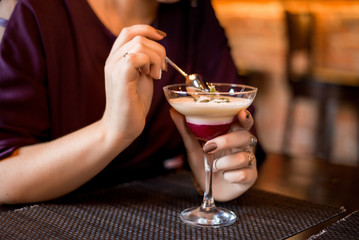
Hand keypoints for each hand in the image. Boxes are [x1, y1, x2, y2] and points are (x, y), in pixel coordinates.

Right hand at [102, 25, 166, 144]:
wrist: (121, 127)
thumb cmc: (133, 103)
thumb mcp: (141, 77)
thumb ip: (145, 63)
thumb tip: (158, 50)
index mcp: (116, 59)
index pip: (128, 31)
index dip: (147, 29)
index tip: (162, 38)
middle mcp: (112, 60)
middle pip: (137, 36)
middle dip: (158, 49)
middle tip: (161, 69)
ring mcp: (114, 68)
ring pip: (139, 44)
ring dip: (155, 57)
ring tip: (155, 75)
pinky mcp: (120, 78)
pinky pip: (136, 56)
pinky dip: (149, 63)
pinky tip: (152, 77)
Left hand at [170, 108, 257, 201]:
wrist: (208, 187)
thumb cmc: (204, 163)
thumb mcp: (193, 147)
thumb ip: (186, 130)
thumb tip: (173, 110)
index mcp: (232, 134)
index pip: (244, 121)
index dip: (245, 117)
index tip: (242, 113)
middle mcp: (243, 145)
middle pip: (245, 136)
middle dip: (226, 141)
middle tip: (209, 147)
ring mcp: (249, 161)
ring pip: (244, 157)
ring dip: (223, 163)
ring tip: (213, 167)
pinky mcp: (250, 176)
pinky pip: (244, 174)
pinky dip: (229, 176)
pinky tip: (224, 177)